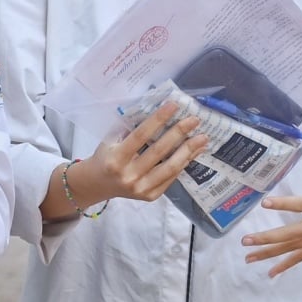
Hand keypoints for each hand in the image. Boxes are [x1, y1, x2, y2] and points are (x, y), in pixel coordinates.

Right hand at [75, 103, 208, 203]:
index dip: (158, 119)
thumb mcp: (111, 140)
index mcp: (116, 158)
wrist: (98, 184)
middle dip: (179, 133)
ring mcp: (141, 188)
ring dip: (189, 151)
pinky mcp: (151, 196)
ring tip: (203, 138)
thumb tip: (160, 111)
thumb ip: (131, 128)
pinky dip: (184, 163)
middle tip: (195, 120)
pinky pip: (171, 177)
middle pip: (159, 152)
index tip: (174, 105)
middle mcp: (129, 175)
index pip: (140, 136)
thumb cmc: (105, 156)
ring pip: (170, 168)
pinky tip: (194, 152)